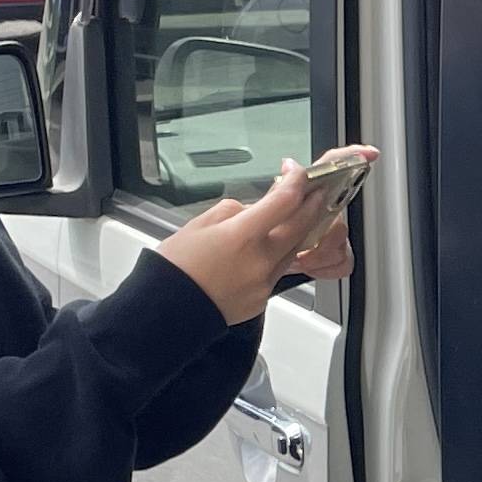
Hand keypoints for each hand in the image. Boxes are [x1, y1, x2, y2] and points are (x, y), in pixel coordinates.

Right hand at [155, 156, 356, 321]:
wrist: (168, 309)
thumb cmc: (176, 266)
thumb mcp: (199, 224)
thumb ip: (233, 211)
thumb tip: (253, 209)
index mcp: (242, 236)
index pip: (284, 202)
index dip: (296, 181)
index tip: (295, 172)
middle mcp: (260, 260)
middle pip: (301, 226)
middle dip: (311, 203)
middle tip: (313, 189)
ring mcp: (264, 282)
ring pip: (294, 249)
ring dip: (298, 230)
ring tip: (293, 215)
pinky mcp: (263, 297)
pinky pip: (279, 270)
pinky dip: (279, 254)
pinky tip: (269, 246)